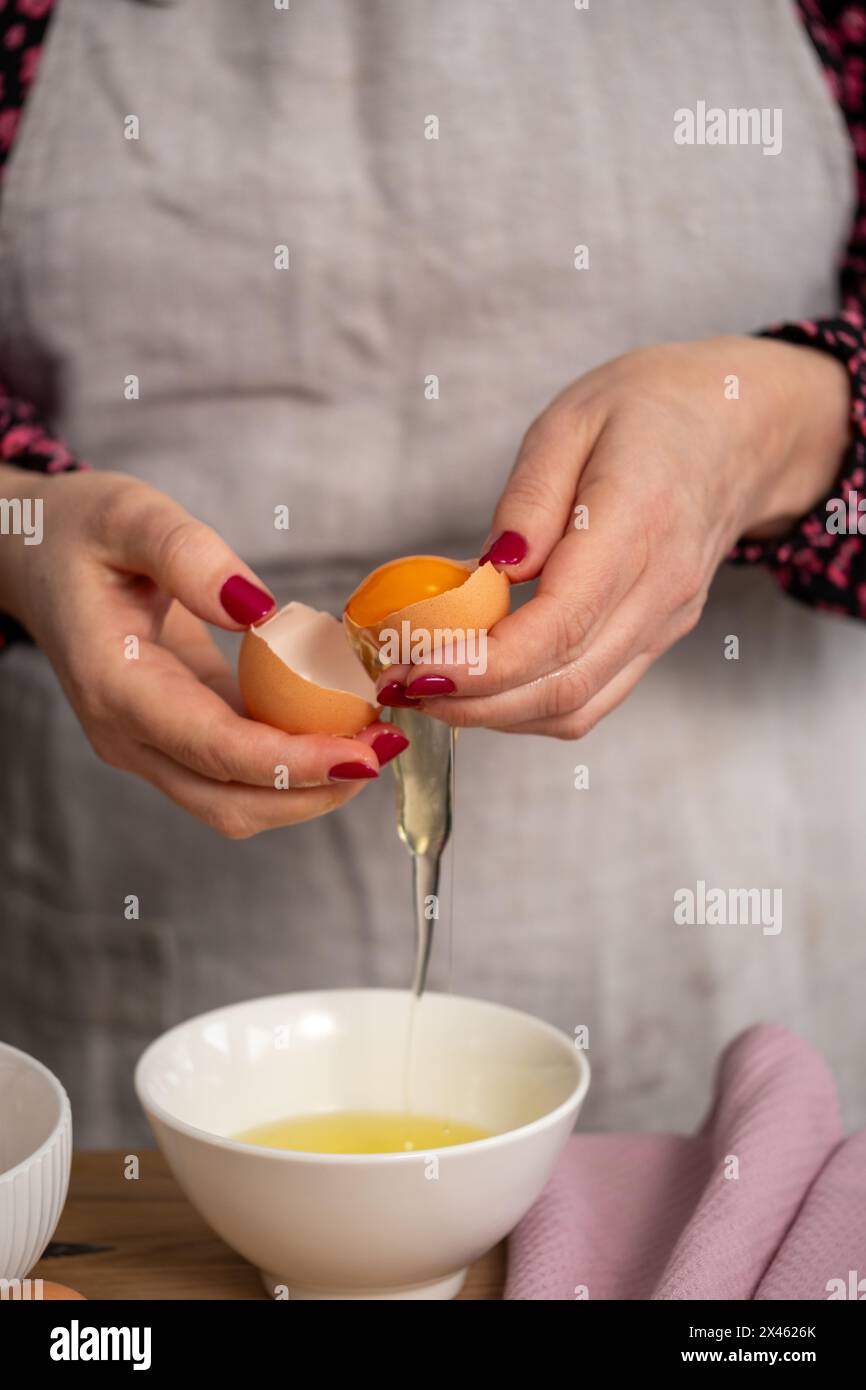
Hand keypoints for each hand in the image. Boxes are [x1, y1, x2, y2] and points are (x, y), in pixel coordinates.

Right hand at [0, 467, 399, 834]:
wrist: (33, 555)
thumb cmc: (78, 531)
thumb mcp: (129, 514)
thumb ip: (187, 554)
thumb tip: (259, 609)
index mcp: (116, 685)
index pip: (214, 749)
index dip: (293, 762)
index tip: (364, 752)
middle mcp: (127, 733)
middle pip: (231, 800)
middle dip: (314, 789)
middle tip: (388, 745)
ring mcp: (147, 744)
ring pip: (236, 801)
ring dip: (309, 786)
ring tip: (374, 740)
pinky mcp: (172, 737)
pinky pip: (237, 771)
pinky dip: (292, 762)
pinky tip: (340, 726)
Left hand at [381, 336, 850, 736]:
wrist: (741, 431)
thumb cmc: (652, 409)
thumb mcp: (575, 418)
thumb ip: (529, 498)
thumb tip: (491, 571)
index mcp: (637, 525)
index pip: (559, 626)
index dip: (481, 663)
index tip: (411, 666)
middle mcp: (658, 591)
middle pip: (561, 684)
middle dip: (470, 700)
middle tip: (395, 683)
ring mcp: (662, 624)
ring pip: (575, 706)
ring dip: (493, 715)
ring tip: (424, 687)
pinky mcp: (655, 639)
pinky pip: (590, 698)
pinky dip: (527, 708)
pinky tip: (478, 684)